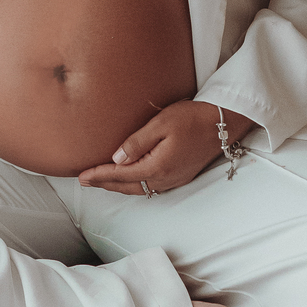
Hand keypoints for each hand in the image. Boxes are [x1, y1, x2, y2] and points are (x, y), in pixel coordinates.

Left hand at [77, 101, 255, 195]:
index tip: (82, 176)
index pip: (120, 174)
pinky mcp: (181, 176)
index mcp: (157, 167)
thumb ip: (137, 143)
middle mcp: (165, 179)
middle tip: (85, 182)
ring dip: (119, 186)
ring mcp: (175, 180)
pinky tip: (131, 179)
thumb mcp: (161, 124)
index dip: (99, 175)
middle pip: (128, 187)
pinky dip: (136, 185)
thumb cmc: (193, 118)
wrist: (224, 123)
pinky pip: (152, 187)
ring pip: (140, 189)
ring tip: (102, 182)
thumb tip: (117, 159)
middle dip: (105, 184)